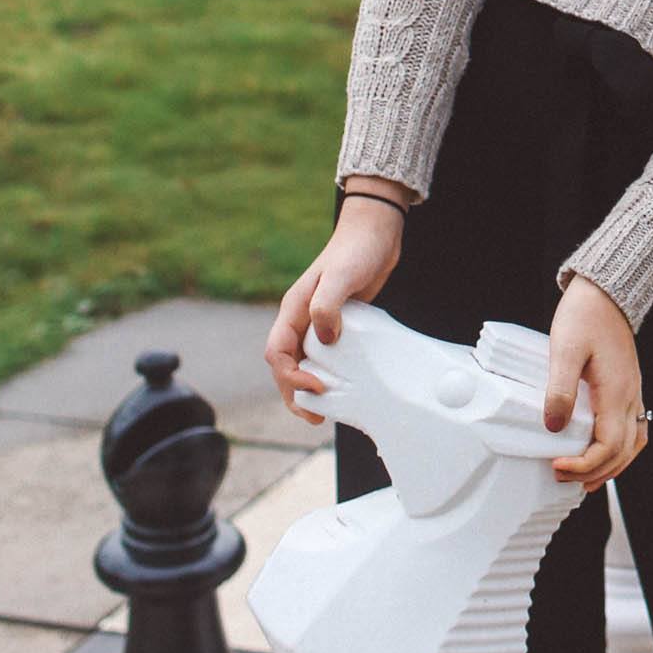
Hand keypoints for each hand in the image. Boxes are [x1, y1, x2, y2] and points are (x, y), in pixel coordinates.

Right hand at [265, 188, 407, 422]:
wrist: (375, 233)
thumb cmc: (355, 250)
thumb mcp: (340, 276)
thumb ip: (327, 305)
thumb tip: (325, 339)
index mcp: (292, 310)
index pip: (276, 353)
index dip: (290, 376)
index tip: (316, 387)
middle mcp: (301, 320)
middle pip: (285, 366)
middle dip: (295, 395)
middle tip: (315, 418)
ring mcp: (319, 323)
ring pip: (304, 364)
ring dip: (309, 390)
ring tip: (325, 413)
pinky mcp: (339, 325)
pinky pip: (327, 357)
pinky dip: (329, 375)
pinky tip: (345, 388)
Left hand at [543, 275, 647, 489]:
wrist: (607, 292)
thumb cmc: (586, 315)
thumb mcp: (564, 350)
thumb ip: (559, 390)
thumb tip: (553, 427)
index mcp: (616, 392)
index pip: (608, 447)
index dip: (583, 465)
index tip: (556, 467)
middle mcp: (630, 397)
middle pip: (622, 452)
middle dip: (594, 472)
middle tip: (563, 477)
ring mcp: (632, 393)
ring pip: (633, 444)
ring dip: (611, 465)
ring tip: (585, 476)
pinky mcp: (628, 387)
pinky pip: (632, 429)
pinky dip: (619, 449)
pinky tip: (600, 450)